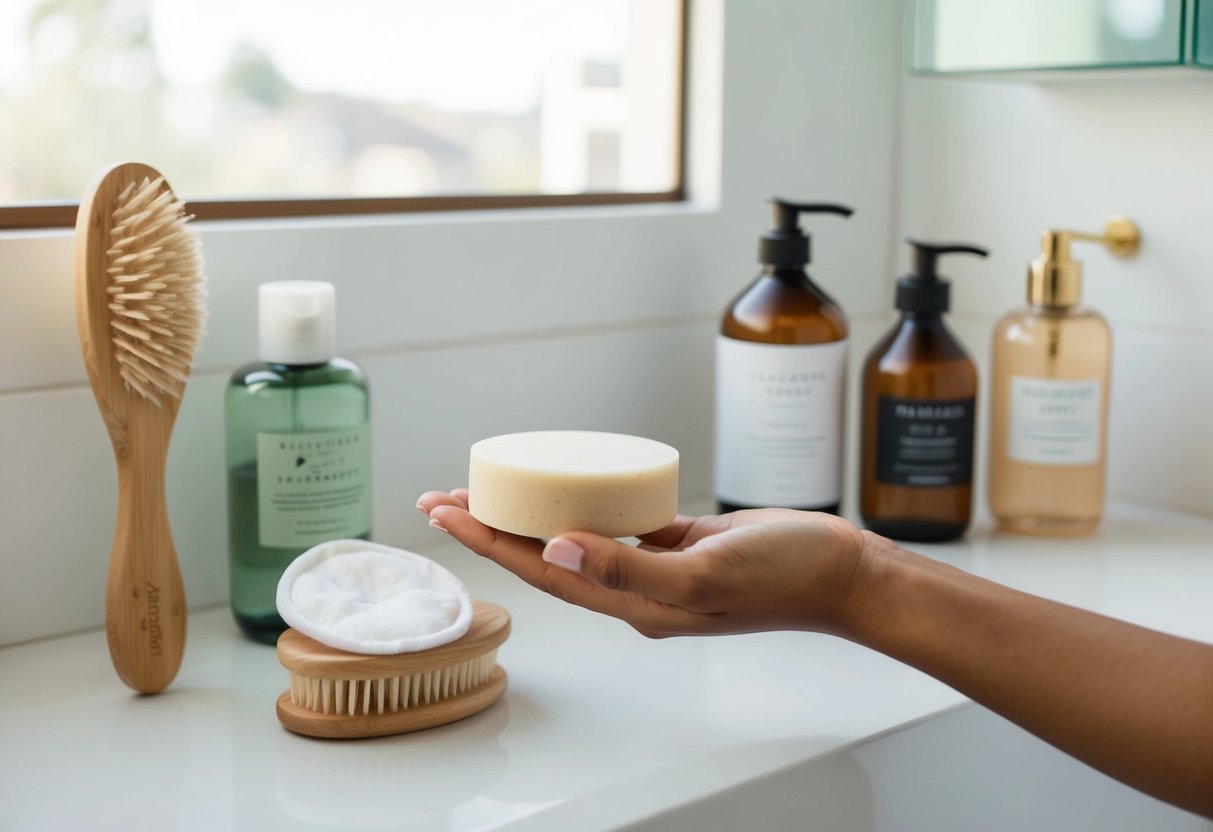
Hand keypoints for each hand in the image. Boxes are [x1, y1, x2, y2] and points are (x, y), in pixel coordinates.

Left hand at [417, 489, 877, 637]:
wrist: (842, 572)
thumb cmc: (786, 577)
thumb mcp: (706, 572)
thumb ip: (632, 568)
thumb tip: (558, 550)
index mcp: (635, 605)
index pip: (541, 570)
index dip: (488, 541)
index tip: (445, 510)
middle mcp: (637, 590)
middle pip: (546, 555)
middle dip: (493, 527)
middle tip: (447, 495)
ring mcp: (659, 568)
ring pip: (578, 537)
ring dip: (534, 514)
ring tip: (494, 487)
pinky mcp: (681, 544)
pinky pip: (621, 523)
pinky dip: (588, 503)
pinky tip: (570, 483)